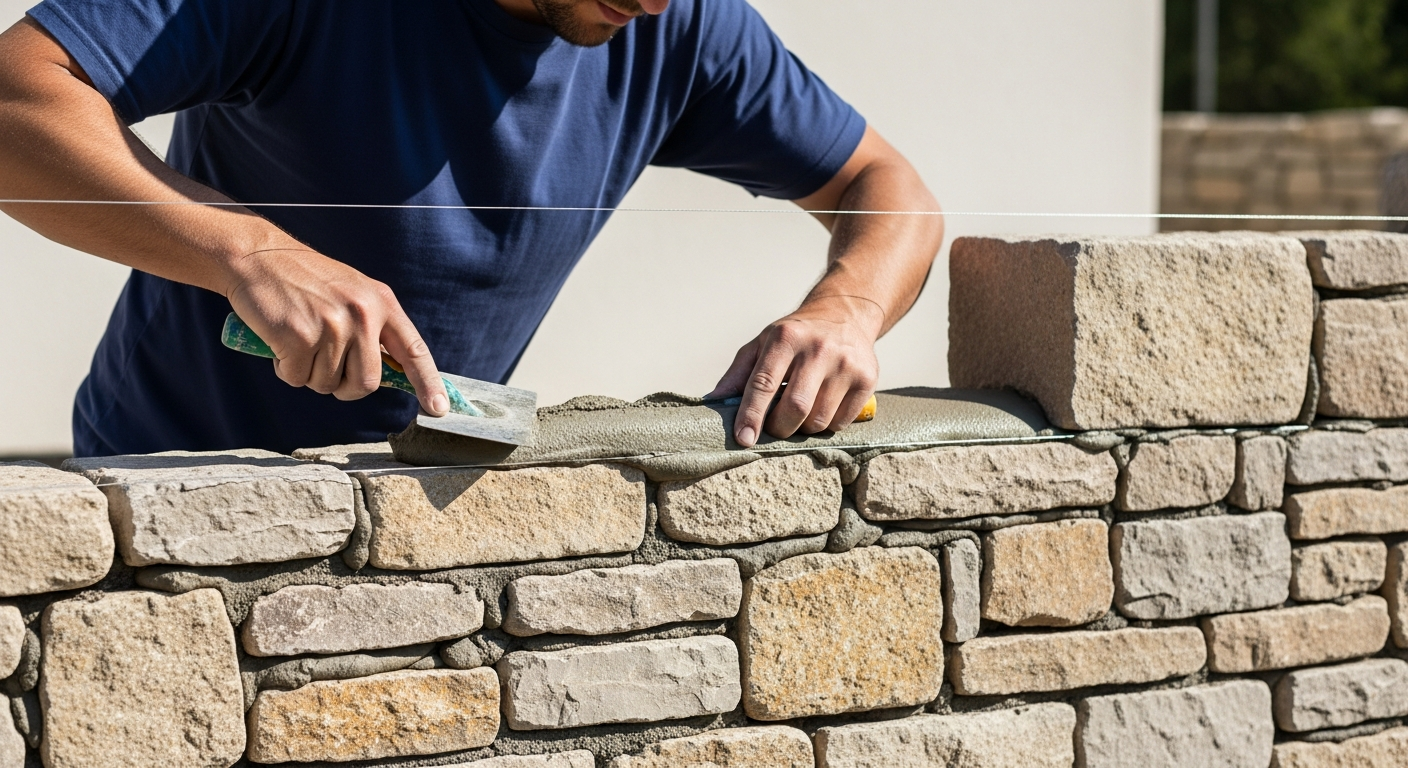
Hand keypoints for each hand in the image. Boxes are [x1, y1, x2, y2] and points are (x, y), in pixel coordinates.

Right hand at [224, 248, 448, 415]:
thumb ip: (373, 327)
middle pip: (366, 383)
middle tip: (325, 368)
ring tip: (299, 341)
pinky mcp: (299, 336)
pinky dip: (285, 369)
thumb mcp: (353, 293)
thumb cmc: (306, 280)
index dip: (428, 383)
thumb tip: (387, 372)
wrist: (258, 257)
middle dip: (344, 387)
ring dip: (309, 374)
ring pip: (327, 384)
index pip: (413, 350)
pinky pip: (297, 378)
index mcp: (381, 303)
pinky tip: (280, 341)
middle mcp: (362, 314)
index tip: (439, 409)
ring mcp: (331, 326)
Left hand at [708, 295, 882, 447]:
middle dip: (779, 427)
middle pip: (795, 407)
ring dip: (803, 429)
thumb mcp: (762, 343)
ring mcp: (846, 363)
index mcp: (785, 338)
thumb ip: (738, 373)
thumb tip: (713, 401)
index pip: (764, 382)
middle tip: (775, 426)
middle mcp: (818, 348)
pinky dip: (827, 425)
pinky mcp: (867, 378)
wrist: (845, 314)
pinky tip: (824, 406)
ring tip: (801, 413)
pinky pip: (841, 422)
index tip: (743, 438)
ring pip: (818, 420)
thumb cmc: (795, 335)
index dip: (751, 414)